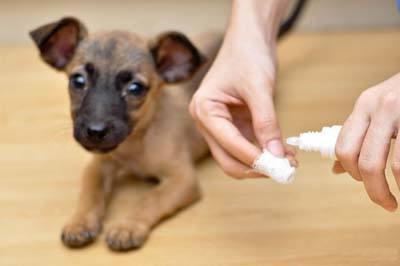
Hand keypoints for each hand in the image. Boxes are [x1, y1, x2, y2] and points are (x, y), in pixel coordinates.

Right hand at [190, 0, 292, 178]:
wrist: (250, 39)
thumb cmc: (248, 55)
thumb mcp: (259, 88)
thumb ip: (266, 122)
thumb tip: (277, 155)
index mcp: (204, 110)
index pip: (228, 144)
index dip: (254, 157)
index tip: (280, 167)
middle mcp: (207, 121)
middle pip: (228, 159)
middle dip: (255, 168)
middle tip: (284, 172)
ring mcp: (219, 125)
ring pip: (237, 157)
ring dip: (262, 163)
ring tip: (290, 163)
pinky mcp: (233, 125)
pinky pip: (247, 146)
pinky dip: (264, 152)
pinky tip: (284, 153)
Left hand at [334, 73, 399, 210]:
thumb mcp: (379, 107)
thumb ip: (360, 134)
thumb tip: (337, 169)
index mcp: (365, 105)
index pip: (343, 148)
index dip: (350, 172)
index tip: (363, 182)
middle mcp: (382, 107)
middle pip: (366, 162)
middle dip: (374, 190)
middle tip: (385, 203)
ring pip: (395, 167)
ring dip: (396, 189)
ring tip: (399, 198)